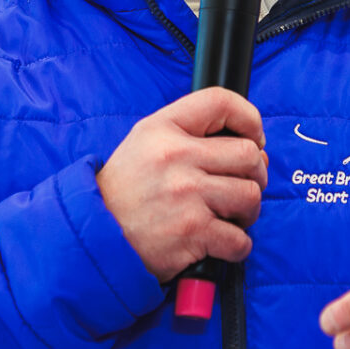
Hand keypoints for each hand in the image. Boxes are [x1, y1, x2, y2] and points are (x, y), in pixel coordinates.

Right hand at [97, 87, 267, 282]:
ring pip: (251, 196)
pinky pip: (240, 239)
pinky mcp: (191, 233)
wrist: (94, 234)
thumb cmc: (126, 190)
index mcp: (164, 128)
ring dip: (248, 211)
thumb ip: (190, 132)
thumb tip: (252, 146)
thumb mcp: (145, 142)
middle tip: (241, 187)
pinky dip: (237, 246)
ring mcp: (185, 195)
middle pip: (249, 155)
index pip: (221, 102)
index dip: (250, 118)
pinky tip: (220, 243)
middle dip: (255, 174)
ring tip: (229, 216)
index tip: (254, 138)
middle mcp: (176, 157)